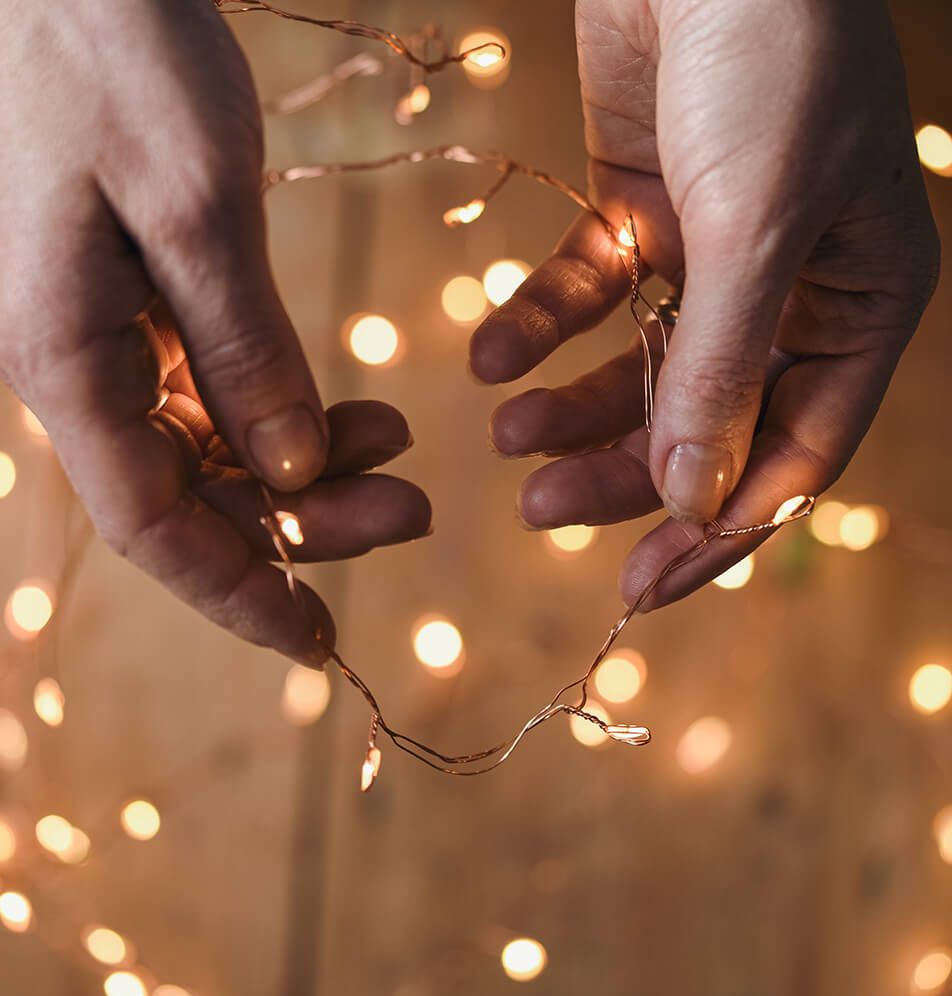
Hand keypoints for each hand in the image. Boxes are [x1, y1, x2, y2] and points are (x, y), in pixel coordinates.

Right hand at [0, 0, 430, 662]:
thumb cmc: (114, 51)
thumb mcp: (197, 210)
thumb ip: (245, 353)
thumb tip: (289, 471)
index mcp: (61, 358)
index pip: (153, 527)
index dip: (239, 594)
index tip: (318, 643)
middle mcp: (71, 363)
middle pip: (193, 494)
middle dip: (303, 523)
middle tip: (414, 515)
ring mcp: (102, 331)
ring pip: (212, 448)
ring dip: (308, 466)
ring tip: (403, 452)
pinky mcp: (136, 297)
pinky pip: (216, 390)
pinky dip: (291, 409)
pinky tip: (359, 410)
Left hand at [470, 0, 939, 608]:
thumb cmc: (770, 59)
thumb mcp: (755, 229)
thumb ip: (724, 371)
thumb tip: (695, 502)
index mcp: (857, 308)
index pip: (791, 456)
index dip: (716, 531)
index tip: (640, 587)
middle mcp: (790, 291)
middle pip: (704, 422)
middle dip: (623, 472)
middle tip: (539, 512)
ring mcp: (712, 254)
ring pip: (638, 368)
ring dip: (570, 410)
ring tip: (506, 441)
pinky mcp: (638, 212)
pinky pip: (585, 293)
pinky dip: (534, 326)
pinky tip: (488, 358)